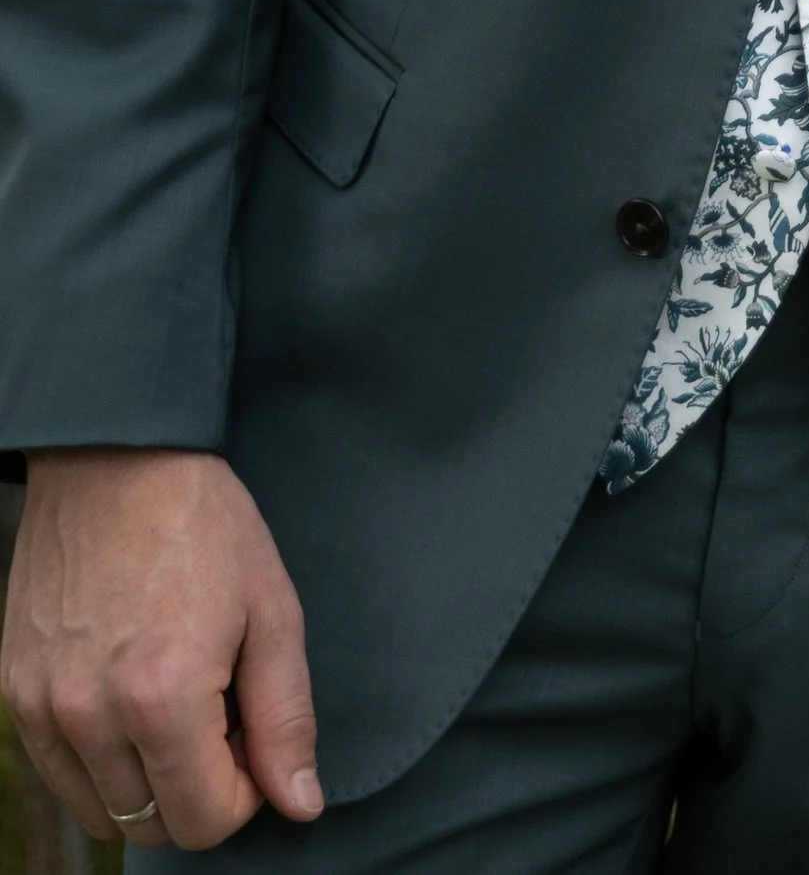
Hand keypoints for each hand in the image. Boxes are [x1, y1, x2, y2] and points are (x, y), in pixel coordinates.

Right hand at [1, 448, 322, 848]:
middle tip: (220, 715)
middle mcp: (91, 717)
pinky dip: (99, 761)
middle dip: (198, 790)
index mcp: (163, 701)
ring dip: (146, 781)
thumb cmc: (205, 526)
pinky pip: (58, 773)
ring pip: (100, 811)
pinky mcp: (15, 693)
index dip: (245, 794)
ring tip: (175, 703)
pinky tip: (128, 698)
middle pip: (151, 826)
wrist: (117, 462)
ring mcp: (42, 708)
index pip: (205, 822)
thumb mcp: (272, 611)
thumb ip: (286, 717)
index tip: (254, 735)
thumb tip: (301, 803)